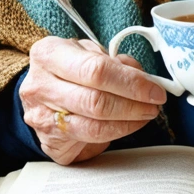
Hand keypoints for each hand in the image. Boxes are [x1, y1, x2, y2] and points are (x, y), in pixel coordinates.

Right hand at [20, 36, 166, 164]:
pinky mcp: (49, 141)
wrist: (40, 91)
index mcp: (49, 53)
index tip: (154, 89)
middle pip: (95, 100)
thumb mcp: (88, 51)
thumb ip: (114, 61)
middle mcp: (39, 85)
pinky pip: (90, 140)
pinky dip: (116, 132)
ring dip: (129, 121)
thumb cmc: (69, 67)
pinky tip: (129, 124)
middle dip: (133, 104)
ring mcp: (40, 116)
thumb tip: (144, 78)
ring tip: (146, 113)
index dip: (130, 82)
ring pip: (94, 125)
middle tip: (154, 103)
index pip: (96, 70)